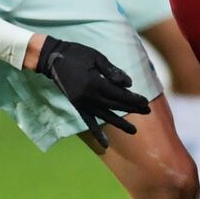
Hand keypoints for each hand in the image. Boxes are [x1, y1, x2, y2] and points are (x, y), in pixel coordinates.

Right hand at [33, 36, 150, 145]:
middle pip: (115, 105)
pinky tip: (105, 144)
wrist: (52, 58)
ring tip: (134, 130)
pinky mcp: (77, 105)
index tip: (146, 102)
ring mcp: (82, 103)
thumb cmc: (76, 54)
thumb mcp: (97, 57)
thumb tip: (129, 84)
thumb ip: (113, 71)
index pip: (119, 94)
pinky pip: (88, 121)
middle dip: (132, 108)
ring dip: (120, 123)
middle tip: (147, 111)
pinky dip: (97, 133)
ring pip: (105, 115)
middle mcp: (89, 96)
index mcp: (95, 83)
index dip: (134, 99)